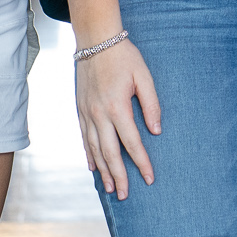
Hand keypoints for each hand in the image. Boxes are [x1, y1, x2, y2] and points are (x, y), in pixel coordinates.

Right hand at [74, 38, 158, 197]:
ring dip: (104, 171)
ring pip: (95, 150)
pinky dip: (90, 155)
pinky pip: (85, 139)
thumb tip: (156, 131)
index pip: (132, 142)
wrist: (95, 42)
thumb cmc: (125, 58)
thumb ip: (151, 104)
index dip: (141, 162)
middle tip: (126, 194)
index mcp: (117, 107)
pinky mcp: (80, 111)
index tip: (149, 178)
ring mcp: (86, 114)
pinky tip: (94, 167)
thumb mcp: (144, 77)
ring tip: (111, 188)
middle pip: (110, 153)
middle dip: (119, 175)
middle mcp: (98, 115)